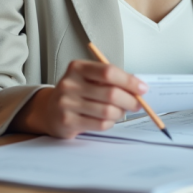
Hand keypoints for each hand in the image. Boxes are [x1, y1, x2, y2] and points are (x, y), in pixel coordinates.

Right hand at [12, 60, 146, 138]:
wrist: (50, 110)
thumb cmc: (78, 92)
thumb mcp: (90, 78)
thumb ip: (111, 80)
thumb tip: (138, 87)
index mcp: (77, 67)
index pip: (108, 72)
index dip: (129, 81)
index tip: (142, 88)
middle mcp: (69, 83)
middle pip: (110, 93)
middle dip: (130, 100)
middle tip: (137, 104)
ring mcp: (67, 103)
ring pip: (107, 111)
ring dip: (120, 113)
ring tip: (120, 112)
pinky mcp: (67, 121)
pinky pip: (100, 124)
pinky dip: (110, 123)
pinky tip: (107, 119)